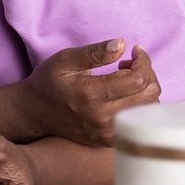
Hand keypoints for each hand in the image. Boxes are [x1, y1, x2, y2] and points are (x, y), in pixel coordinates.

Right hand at [22, 39, 160, 145]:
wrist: (34, 112)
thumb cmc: (49, 81)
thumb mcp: (65, 59)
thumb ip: (94, 52)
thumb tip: (122, 44)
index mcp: (91, 94)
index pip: (138, 80)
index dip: (143, 61)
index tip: (135, 51)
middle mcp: (102, 117)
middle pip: (150, 96)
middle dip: (147, 74)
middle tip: (130, 64)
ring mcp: (107, 132)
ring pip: (149, 111)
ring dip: (144, 90)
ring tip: (126, 79)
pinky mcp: (109, 140)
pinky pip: (139, 122)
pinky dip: (139, 105)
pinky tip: (124, 95)